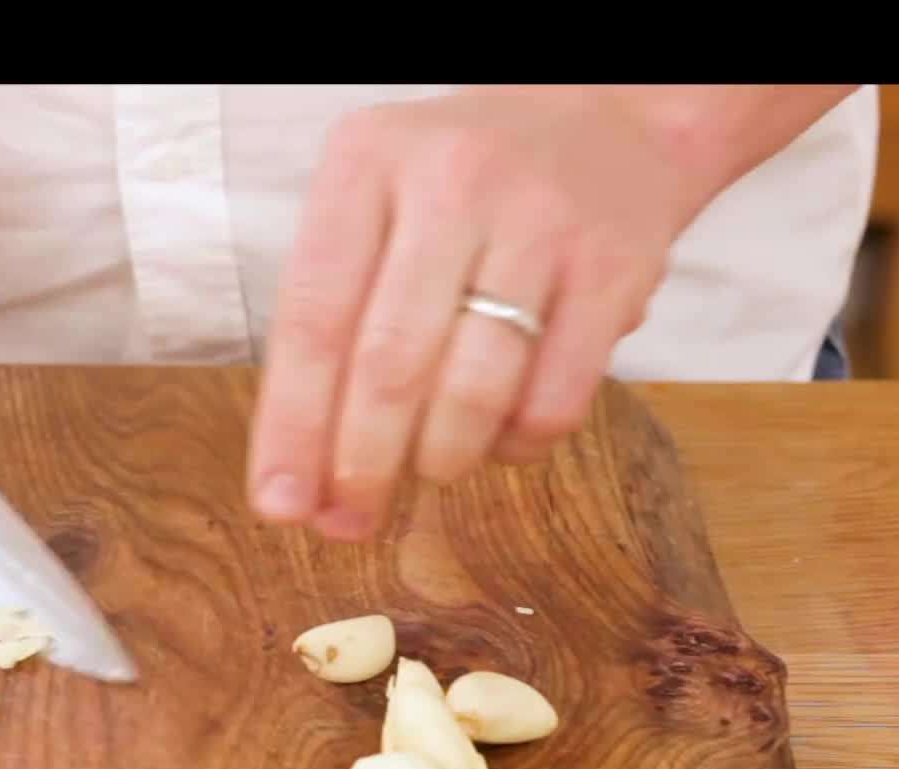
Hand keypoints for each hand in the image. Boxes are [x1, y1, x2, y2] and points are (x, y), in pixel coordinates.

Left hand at [247, 88, 713, 540]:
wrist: (609, 117)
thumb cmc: (457, 189)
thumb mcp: (373, 211)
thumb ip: (330, 331)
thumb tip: (301, 486)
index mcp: (366, 162)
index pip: (313, 319)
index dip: (294, 427)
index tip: (280, 505)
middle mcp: (452, 182)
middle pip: (390, 362)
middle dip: (362, 464)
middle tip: (348, 521)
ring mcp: (541, 221)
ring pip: (475, 388)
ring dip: (440, 458)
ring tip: (431, 468)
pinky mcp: (618, 266)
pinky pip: (555, 397)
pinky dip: (515, 444)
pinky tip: (499, 436)